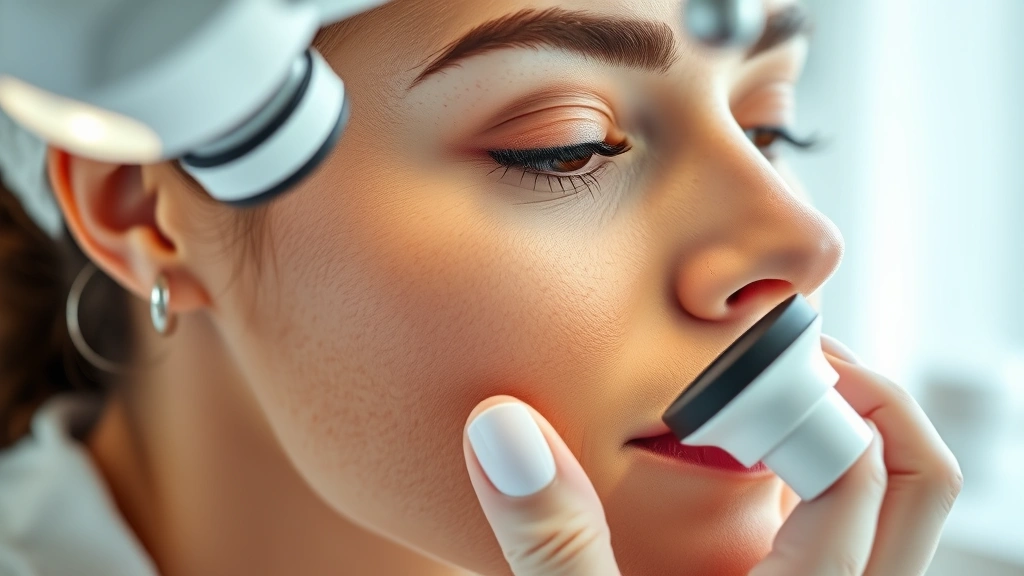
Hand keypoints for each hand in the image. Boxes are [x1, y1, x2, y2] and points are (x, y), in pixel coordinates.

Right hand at [462, 336, 962, 575]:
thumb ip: (552, 542)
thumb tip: (505, 427)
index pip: (857, 469)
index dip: (805, 394)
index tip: (730, 363)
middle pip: (917, 485)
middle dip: (863, 401)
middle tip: (784, 362)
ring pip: (895, 523)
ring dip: (846, 447)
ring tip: (762, 412)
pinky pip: (854, 553)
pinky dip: (815, 499)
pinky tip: (735, 492)